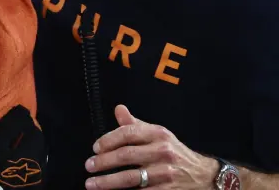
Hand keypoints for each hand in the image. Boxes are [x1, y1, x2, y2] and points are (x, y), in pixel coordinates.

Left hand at [85, 105, 218, 188]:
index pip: (127, 133)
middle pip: (126, 155)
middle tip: (89, 166)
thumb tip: (118, 109)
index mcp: (158, 134)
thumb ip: (135, 124)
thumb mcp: (158, 134)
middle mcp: (163, 152)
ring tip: (92, 184)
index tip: (95, 148)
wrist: (204, 175)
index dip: (108, 140)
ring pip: (131, 178)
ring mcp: (165, 173)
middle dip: (103, 162)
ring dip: (108, 182)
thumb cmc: (174, 152)